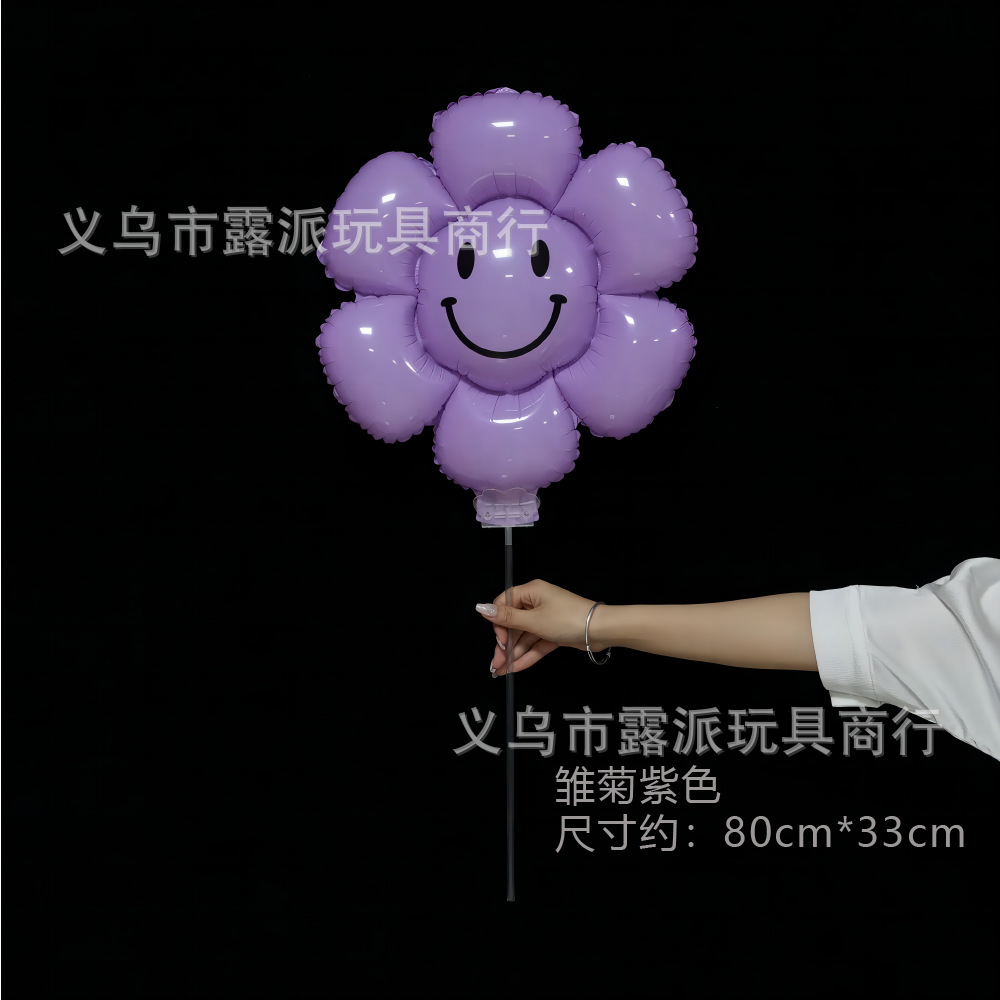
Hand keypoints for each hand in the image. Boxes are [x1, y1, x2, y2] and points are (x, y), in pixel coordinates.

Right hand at [477, 579, 606, 676]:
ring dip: (514, 654)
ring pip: (524, 637)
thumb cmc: (570, 618)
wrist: (599, 630)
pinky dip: (527, 655)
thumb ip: (506, 618)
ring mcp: (545, 619)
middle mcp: (537, 603)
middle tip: (497, 662)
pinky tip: (516, 667)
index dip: (499, 623)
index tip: (500, 639)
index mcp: (531, 592)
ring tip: (502, 670)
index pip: (505, 604)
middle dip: (505, 645)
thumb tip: (482, 608)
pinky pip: (535, 644)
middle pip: (514, 624)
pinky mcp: (553, 632)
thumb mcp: (533, 620)